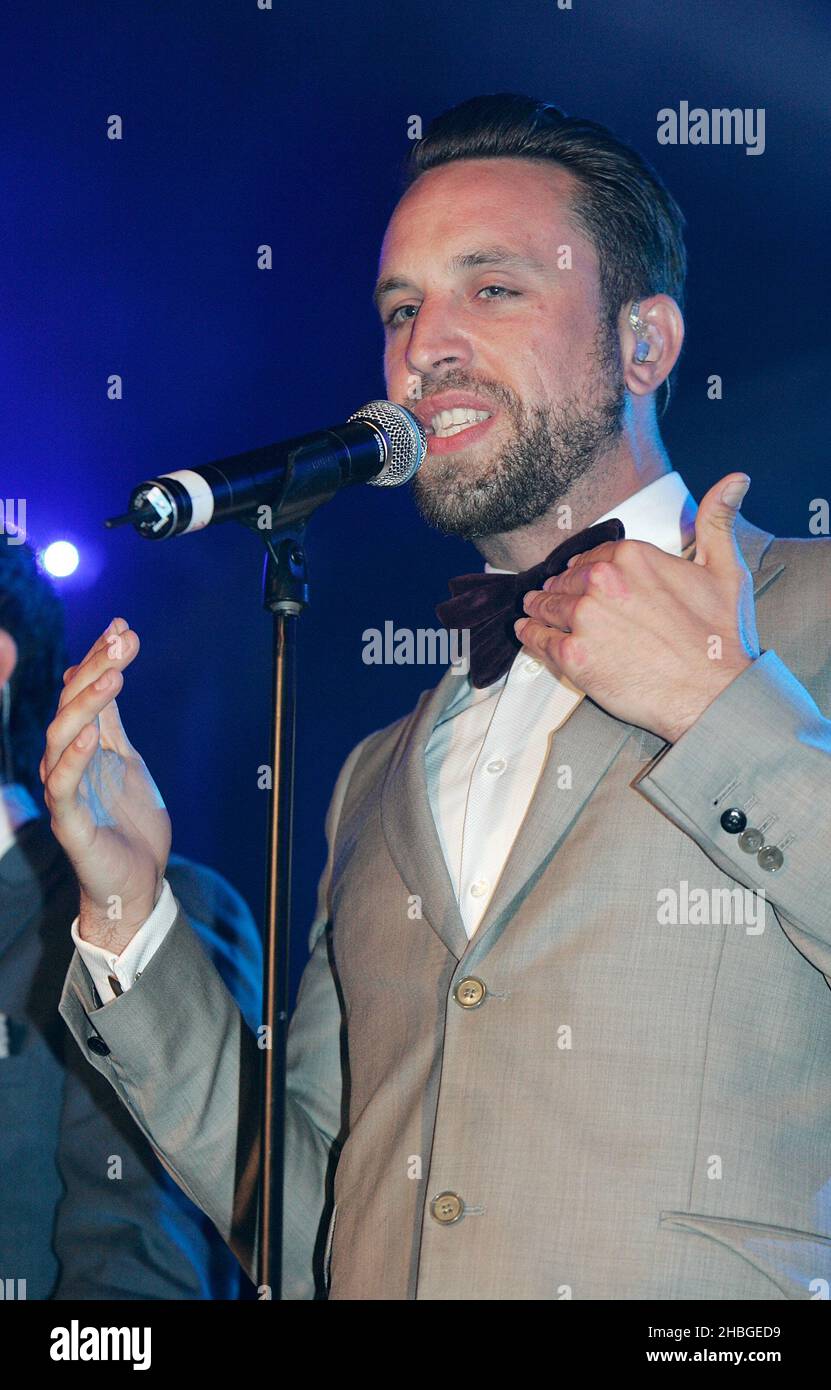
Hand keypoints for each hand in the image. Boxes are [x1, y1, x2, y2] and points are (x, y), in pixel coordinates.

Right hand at [40, 618, 170, 950]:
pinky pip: (62, 786)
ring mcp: (65, 791)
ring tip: (114, 675)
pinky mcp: (69, 823)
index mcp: (80, 745)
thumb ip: (113, 721)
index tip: (122, 626)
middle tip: (123, 641)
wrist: (137, 881)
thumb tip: (106, 670)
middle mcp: (65, 762)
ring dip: (86, 704)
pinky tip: (90, 735)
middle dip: (94, 669)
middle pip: (70, 706)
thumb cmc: (129, 822)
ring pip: (60, 737)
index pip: (81, 691)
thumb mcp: (126, 759)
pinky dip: (73, 758)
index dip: (98, 657)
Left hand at [515, 473, 759, 743]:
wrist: (713, 694)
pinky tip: (526, 631)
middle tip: (552, 597)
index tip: (579, 577)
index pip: (591, 557)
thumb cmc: (720, 638)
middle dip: (560, 589)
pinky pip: (537, 638)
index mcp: (631, 556)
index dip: (584, 569)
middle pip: (565, 581)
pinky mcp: (572, 655)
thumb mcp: (725, 570)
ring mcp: (583, 619)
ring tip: (532, 611)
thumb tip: (735, 478)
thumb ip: (717, 521)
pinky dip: (529, 634)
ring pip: (545, 606)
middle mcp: (601, 582)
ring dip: (538, 608)